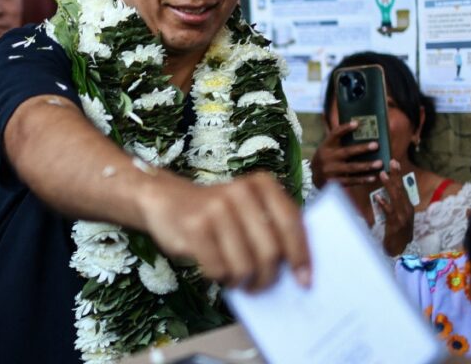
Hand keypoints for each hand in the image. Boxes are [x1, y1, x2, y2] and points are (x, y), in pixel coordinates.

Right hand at [140, 172, 309, 291]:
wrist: (166, 199)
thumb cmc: (217, 211)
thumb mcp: (248, 206)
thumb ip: (273, 225)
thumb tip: (299, 269)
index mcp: (261, 184)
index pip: (290, 222)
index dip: (300, 255)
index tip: (304, 280)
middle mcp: (240, 192)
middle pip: (270, 251)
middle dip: (268, 278)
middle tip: (261, 286)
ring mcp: (216, 208)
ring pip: (245, 266)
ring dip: (243, 282)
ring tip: (237, 279)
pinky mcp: (195, 227)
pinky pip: (219, 269)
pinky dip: (221, 278)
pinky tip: (218, 272)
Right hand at [311, 121, 384, 187]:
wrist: (313, 178)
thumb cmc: (326, 159)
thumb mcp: (327, 148)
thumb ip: (338, 141)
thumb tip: (356, 128)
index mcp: (326, 146)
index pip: (335, 134)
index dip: (345, 128)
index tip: (357, 123)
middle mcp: (327, 157)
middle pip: (347, 152)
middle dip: (362, 148)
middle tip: (376, 145)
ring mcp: (331, 171)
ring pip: (352, 168)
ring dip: (367, 165)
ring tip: (379, 163)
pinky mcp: (335, 182)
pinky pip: (351, 180)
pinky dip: (363, 179)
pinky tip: (373, 177)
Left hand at [374, 160, 414, 256]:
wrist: (399, 249)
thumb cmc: (397, 232)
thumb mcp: (398, 216)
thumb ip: (394, 204)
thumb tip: (386, 191)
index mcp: (408, 207)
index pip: (404, 188)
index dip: (399, 175)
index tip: (395, 163)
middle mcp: (407, 210)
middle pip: (401, 189)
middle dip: (397, 175)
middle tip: (392, 161)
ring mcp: (402, 217)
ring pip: (396, 198)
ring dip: (389, 185)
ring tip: (383, 174)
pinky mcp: (395, 224)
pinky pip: (389, 212)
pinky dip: (384, 204)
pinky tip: (378, 197)